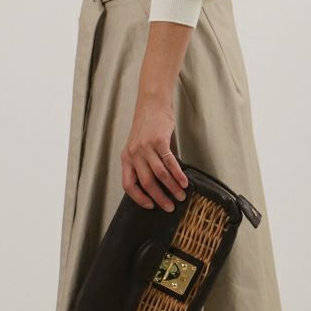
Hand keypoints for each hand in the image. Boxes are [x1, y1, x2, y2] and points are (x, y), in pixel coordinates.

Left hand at [121, 94, 189, 210]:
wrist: (151, 104)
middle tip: (169, 207)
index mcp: (126, 158)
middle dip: (159, 198)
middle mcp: (134, 154)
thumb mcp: (138, 146)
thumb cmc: (146, 125)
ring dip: (172, 188)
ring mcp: (146, 148)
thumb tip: (158, 184)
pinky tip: (184, 182)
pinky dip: (178, 174)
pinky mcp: (159, 141)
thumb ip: (144, 163)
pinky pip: (170, 162)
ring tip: (180, 196)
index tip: (149, 206)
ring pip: (159, 175)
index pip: (128, 185)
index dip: (138, 198)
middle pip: (146, 183)